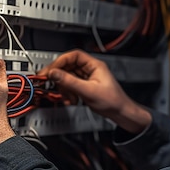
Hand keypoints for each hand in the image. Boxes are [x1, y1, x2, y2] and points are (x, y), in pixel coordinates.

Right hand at [37, 49, 151, 133]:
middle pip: (68, 66)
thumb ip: (70, 82)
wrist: (120, 113)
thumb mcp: (88, 91)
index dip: (60, 61)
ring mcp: (87, 78)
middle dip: (59, 76)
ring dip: (64, 88)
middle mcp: (90, 69)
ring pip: (68, 77)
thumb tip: (54, 73)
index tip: (51, 70)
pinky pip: (70, 85)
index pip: (73, 56)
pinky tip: (71, 100)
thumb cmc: (112, 101)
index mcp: (94, 65)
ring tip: (67, 97)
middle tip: (49, 82)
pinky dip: (68, 93)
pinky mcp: (84, 86)